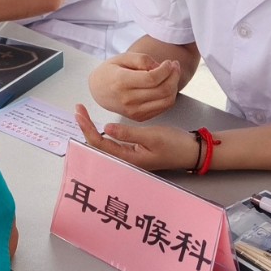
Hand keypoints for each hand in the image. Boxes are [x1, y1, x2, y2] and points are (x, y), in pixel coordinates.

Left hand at [74, 105, 198, 171]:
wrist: (192, 151)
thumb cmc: (174, 144)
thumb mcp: (152, 136)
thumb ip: (128, 134)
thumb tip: (106, 128)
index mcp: (128, 159)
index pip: (99, 144)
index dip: (87, 128)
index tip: (80, 112)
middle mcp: (126, 161)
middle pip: (98, 146)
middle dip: (86, 127)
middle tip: (78, 110)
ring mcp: (129, 158)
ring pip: (104, 145)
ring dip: (93, 130)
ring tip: (84, 115)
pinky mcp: (134, 153)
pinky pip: (112, 144)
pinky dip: (103, 133)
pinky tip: (99, 126)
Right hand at [87, 51, 181, 120]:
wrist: (98, 91)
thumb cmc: (110, 72)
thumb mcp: (122, 58)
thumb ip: (142, 59)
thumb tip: (159, 67)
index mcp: (121, 82)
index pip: (152, 78)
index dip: (166, 69)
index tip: (169, 62)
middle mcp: (127, 100)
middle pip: (162, 90)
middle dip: (174, 76)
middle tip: (175, 66)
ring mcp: (134, 111)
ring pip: (166, 101)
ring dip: (174, 86)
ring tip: (172, 74)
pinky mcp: (139, 117)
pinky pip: (163, 108)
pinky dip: (169, 96)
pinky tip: (165, 85)